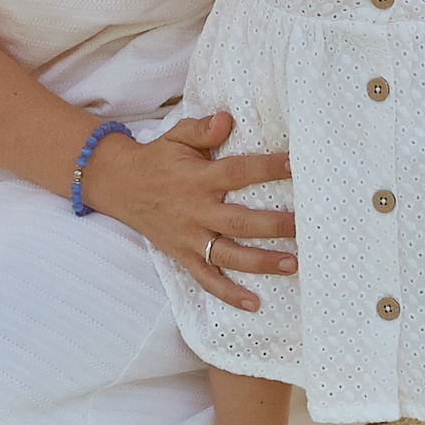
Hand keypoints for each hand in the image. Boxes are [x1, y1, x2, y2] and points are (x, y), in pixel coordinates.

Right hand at [76, 112, 297, 310]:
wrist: (120, 185)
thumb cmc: (158, 158)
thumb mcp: (177, 136)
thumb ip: (202, 129)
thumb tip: (227, 119)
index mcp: (198, 178)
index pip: (237, 173)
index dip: (265, 168)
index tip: (294, 165)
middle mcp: (195, 211)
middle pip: (238, 221)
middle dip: (273, 225)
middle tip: (303, 226)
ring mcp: (189, 237)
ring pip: (228, 255)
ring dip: (261, 263)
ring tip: (293, 264)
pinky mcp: (183, 256)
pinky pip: (206, 279)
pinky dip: (228, 294)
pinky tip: (253, 304)